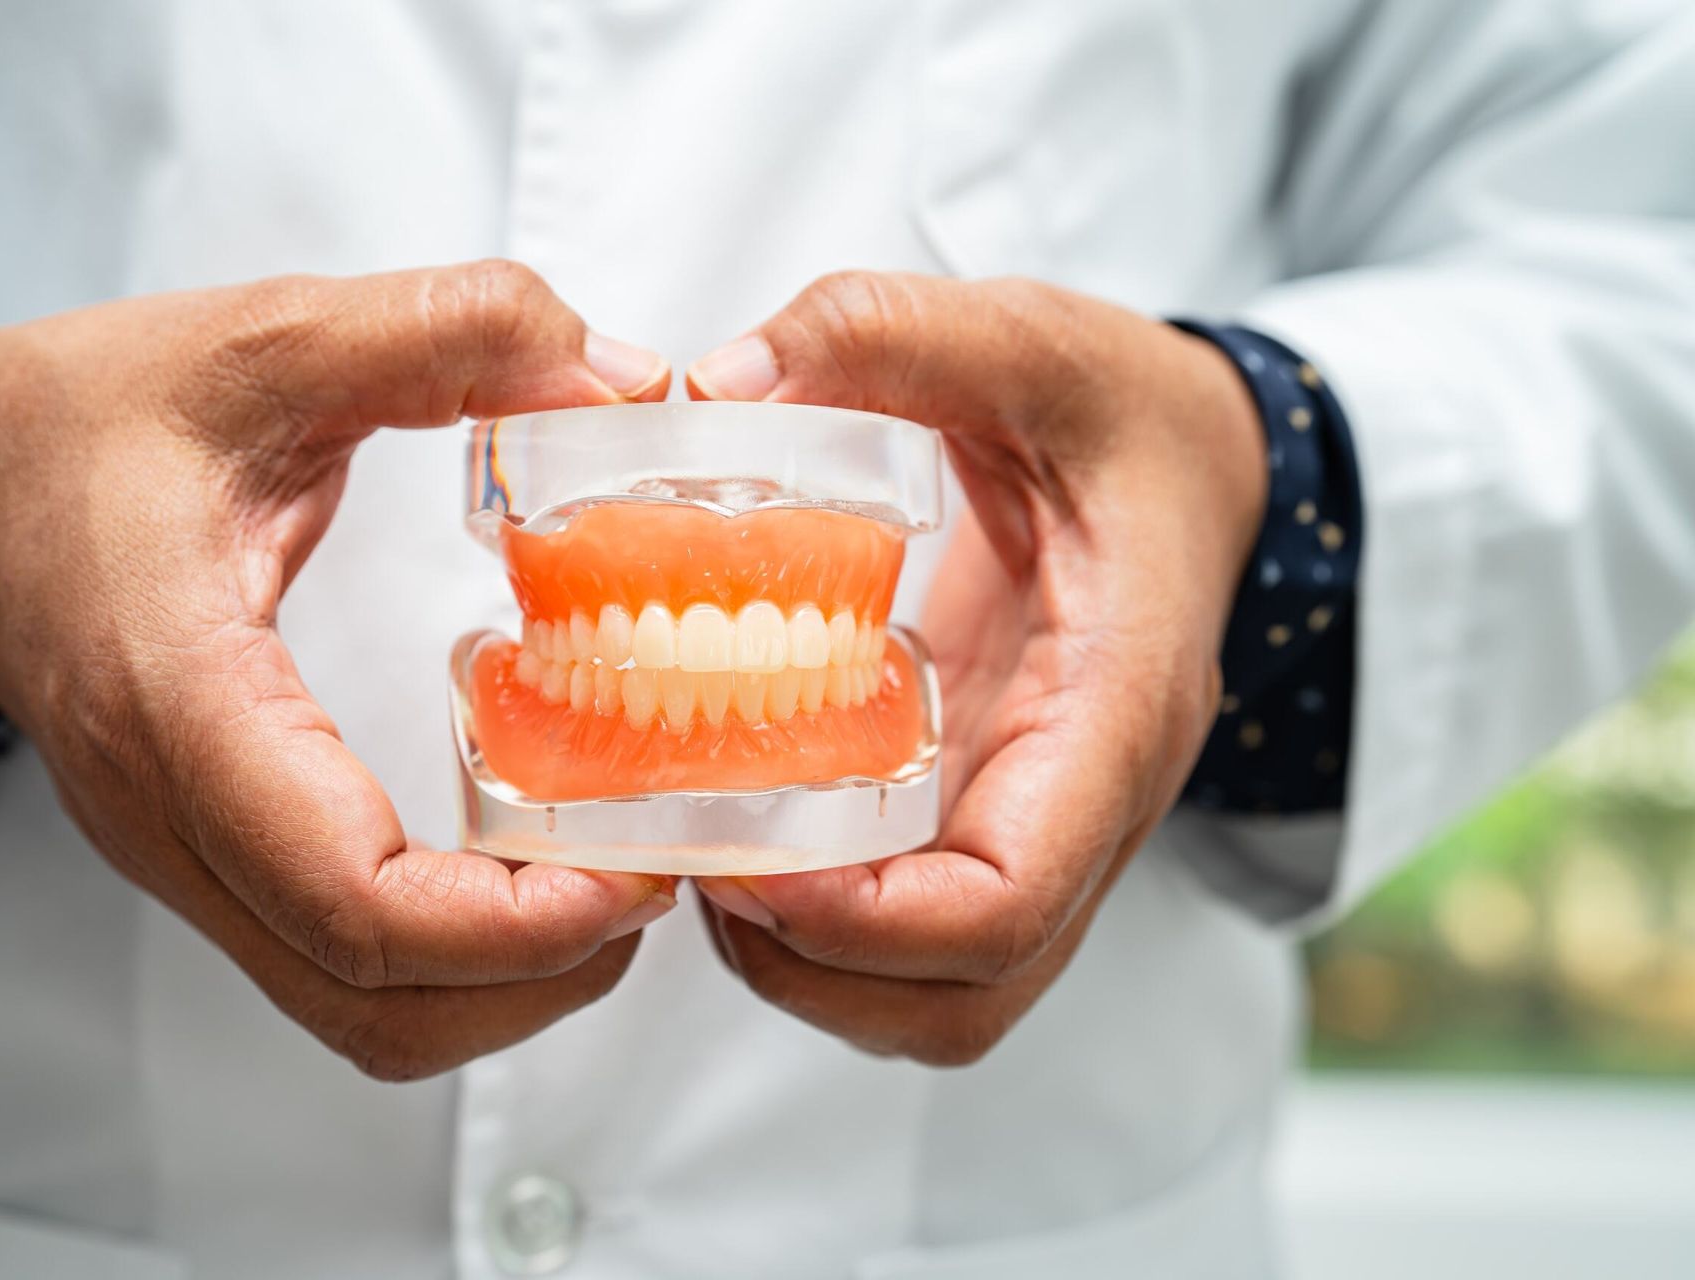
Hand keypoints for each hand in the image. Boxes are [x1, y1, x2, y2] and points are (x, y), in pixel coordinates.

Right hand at [0, 261, 678, 1079]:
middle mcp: (177, 819)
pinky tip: (529, 862)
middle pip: (376, 1002)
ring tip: (613, 880)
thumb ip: (445, 332)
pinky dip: (457, 954)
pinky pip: (343, 963)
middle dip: (545, 970)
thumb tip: (621, 373)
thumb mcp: (265, 340)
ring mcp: (190, 855)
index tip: (640, 869)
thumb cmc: (74, 426)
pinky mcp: (215, 854)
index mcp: (183, 703)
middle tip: (659, 872)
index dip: (518, 921)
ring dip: (506, 982)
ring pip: (364, 1013)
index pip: (353, 900)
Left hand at [686, 272, 1264, 1064]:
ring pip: (946, 993)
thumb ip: (884, 332)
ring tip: (711, 858)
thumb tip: (717, 385)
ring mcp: (1047, 823)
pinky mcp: (1000, 814)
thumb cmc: (1132, 414)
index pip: (1011, 902)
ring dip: (811, 964)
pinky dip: (825, 926)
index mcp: (1115, 706)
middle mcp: (1089, 801)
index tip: (739, 858)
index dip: (863, 922)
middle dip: (813, 964)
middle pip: (967, 991)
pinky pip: (924, 934)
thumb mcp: (1028, 338)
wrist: (1212, 464)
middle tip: (699, 861)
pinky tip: (750, 826)